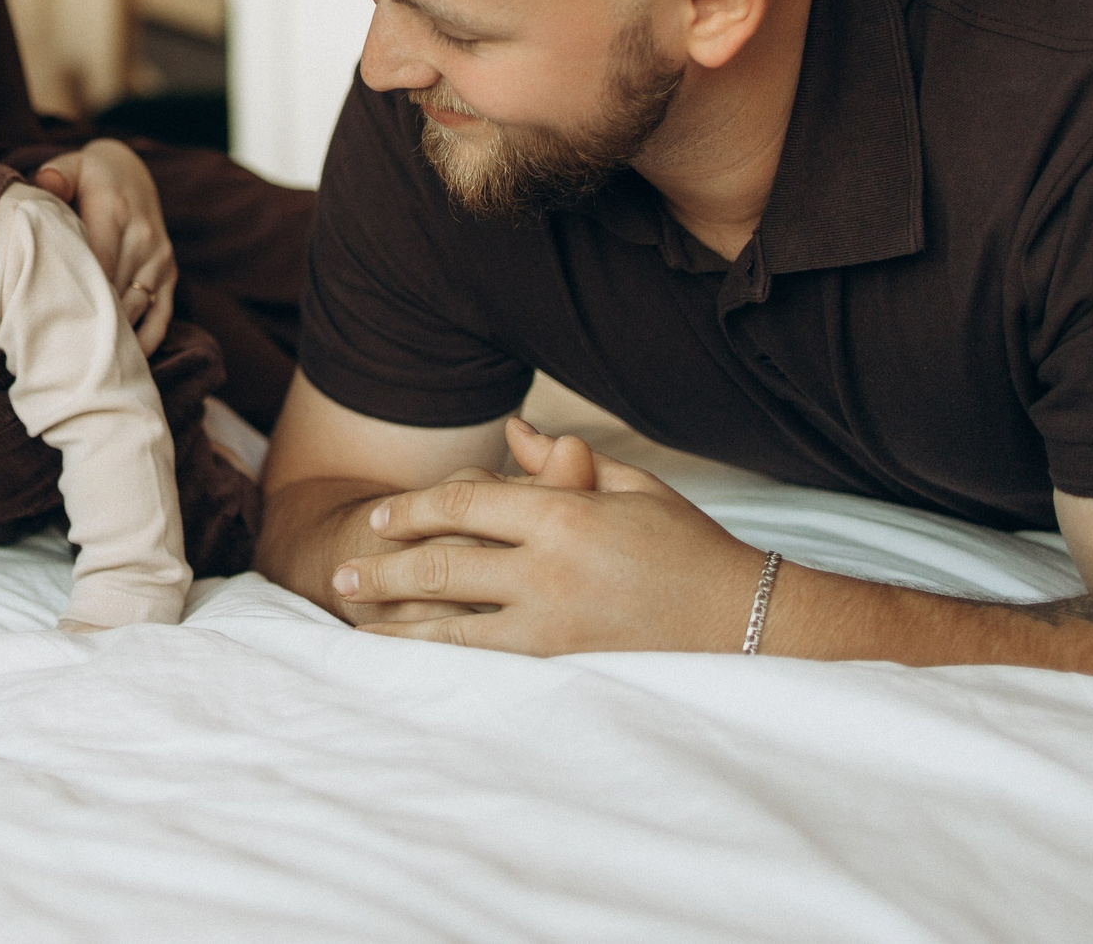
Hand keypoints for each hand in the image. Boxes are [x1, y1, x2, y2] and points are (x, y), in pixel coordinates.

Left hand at [32, 139, 175, 353]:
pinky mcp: (170, 273)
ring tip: (87, 365)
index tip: (57, 327)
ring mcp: (160, 258)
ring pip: (138, 307)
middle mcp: (144, 237)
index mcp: (115, 212)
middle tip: (64, 357)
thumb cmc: (89, 176)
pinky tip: (126, 361)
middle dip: (93, 323)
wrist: (132, 172)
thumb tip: (45, 182)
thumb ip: (56, 175)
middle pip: (117, 291)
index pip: (98, 263)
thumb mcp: (72, 166)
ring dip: (117, 335)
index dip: (80, 296)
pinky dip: (147, 340)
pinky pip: (163, 314)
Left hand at [330, 416, 765, 653]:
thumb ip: (561, 462)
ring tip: (353, 616)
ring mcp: (554, 623)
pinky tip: (406, 655)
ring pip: (451, 621)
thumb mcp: (629, 487)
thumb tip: (513, 428)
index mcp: (566, 514)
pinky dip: (435, 654)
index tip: (379, 516)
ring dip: (395, 617)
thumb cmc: (687, 547)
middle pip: (444, 562)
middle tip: (345, 571)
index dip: (415, 508)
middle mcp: (551, 569)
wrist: (747, 621)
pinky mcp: (563, 664)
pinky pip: (482, 659)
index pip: (467, 502)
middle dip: (387, 564)